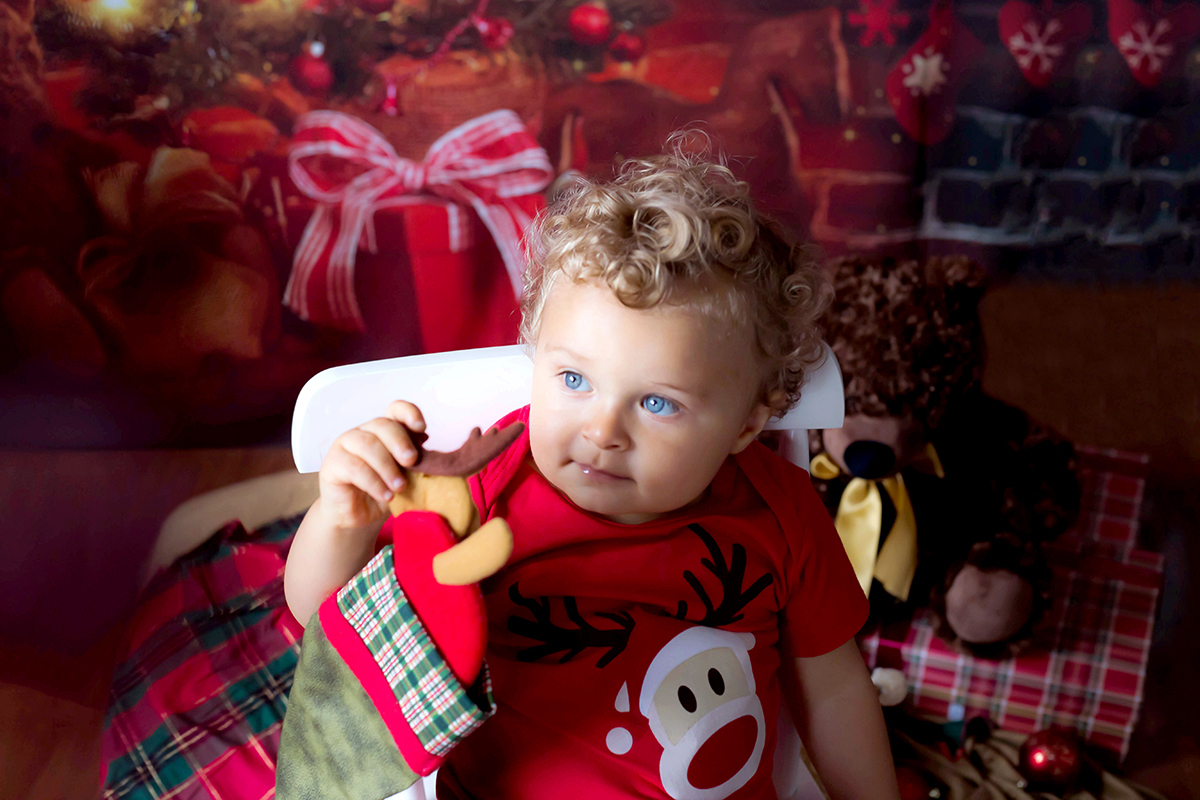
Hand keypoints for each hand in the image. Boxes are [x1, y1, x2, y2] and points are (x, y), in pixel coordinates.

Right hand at [317, 400, 426, 531]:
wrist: (358, 517)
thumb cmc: (384, 492)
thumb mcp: (405, 476)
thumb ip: (414, 460)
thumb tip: (426, 441)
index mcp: (385, 431)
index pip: (396, 409)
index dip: (409, 413)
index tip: (421, 428)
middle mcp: (364, 432)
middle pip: (382, 425)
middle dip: (400, 442)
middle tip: (411, 462)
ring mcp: (345, 446)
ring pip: (367, 445)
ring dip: (387, 467)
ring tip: (399, 487)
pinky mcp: (332, 464)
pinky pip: (354, 467)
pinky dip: (373, 482)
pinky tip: (385, 495)